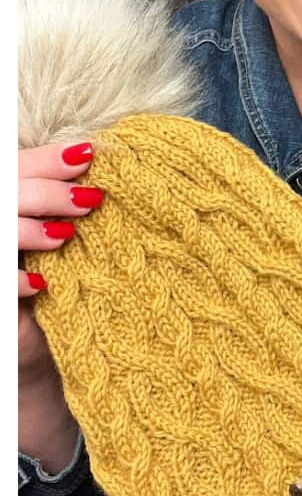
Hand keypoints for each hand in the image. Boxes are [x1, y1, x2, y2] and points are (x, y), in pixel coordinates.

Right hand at [18, 141, 100, 377]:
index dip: (46, 160)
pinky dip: (17, 279)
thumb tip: (99, 157)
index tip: (87, 155)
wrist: (41, 340)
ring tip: (64, 236)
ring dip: (29, 230)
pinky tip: (42, 283)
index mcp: (7, 201)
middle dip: (46, 192)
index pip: (12, 166)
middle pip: (5, 192)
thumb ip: (67, 198)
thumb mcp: (64, 231)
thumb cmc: (60, 277)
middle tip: (88, 200)